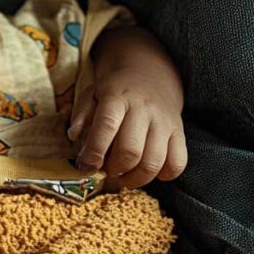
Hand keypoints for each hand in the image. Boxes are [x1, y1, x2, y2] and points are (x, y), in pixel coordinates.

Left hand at [66, 64, 186, 188]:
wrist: (150, 75)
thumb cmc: (115, 92)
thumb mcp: (92, 94)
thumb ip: (81, 115)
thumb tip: (74, 136)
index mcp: (118, 98)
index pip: (107, 125)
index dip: (94, 151)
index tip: (86, 166)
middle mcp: (144, 109)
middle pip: (131, 151)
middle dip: (114, 169)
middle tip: (106, 170)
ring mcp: (164, 122)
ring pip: (153, 162)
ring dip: (135, 179)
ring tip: (123, 176)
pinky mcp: (179, 133)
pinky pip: (177, 163)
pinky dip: (163, 176)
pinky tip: (147, 171)